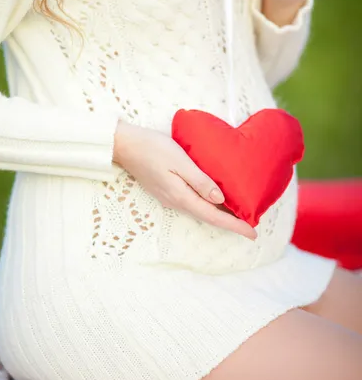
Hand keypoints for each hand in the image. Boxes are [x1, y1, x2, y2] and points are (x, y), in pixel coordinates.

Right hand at [113, 121, 256, 239]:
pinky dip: (208, 205)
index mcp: (182, 197)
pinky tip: (215, 199)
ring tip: (238, 213)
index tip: (253, 233)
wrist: (125, 146)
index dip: (235, 226)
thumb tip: (220, 200)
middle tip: (251, 224)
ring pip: (200, 210)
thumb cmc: (153, 149)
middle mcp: (176, 202)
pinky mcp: (166, 190)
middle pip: (208, 217)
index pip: (214, 216)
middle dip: (230, 222)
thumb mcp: (180, 162)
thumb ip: (200, 181)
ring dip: (220, 214)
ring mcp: (170, 197)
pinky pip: (192, 202)